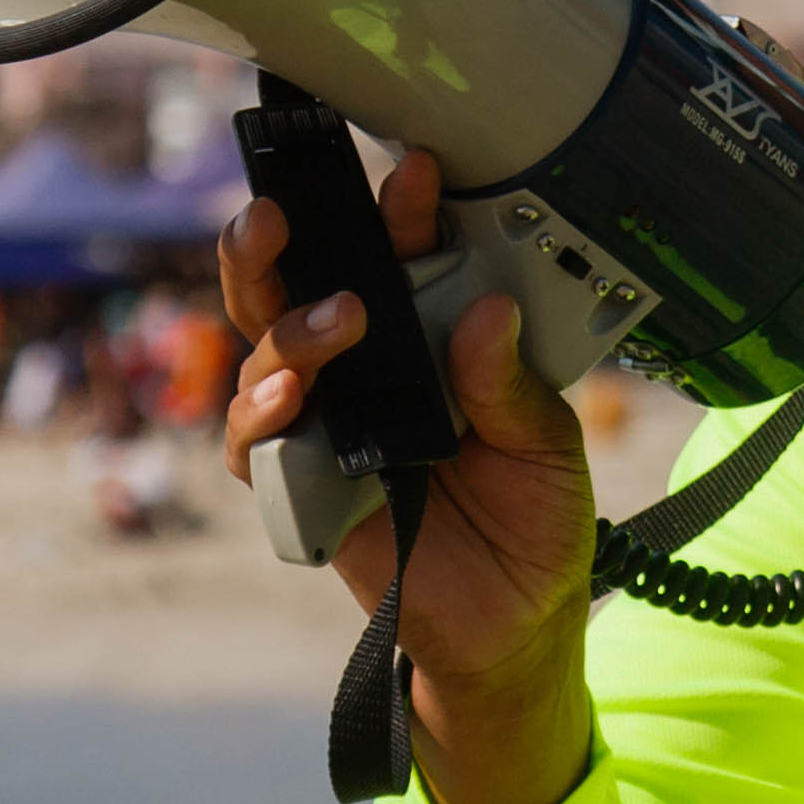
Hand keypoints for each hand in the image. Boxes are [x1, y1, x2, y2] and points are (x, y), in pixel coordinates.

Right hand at [220, 149, 596, 803]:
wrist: (519, 629)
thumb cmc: (534, 526)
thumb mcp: (546, 446)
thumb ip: (507, 383)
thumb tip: (484, 313)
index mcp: (428, 340)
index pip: (398, 258)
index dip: (398, 213)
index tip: (416, 174)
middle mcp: (367, 370)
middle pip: (296, 286)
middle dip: (278, 239)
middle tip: (285, 210)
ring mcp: (327, 423)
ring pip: (263, 349)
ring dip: (289, 326)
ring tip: (337, 321)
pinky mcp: (300, 486)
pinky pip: (256, 441)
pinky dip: (264, 412)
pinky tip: (294, 396)